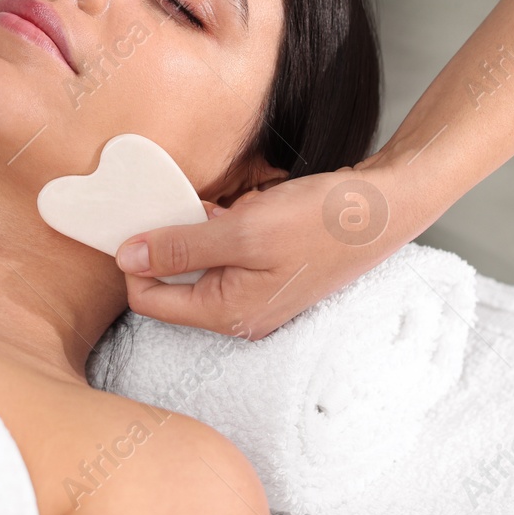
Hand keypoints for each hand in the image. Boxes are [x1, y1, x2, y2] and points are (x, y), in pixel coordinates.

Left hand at [113, 167, 414, 338]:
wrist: (387, 208)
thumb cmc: (324, 222)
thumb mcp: (246, 230)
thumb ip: (182, 246)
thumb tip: (126, 258)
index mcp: (229, 314)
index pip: (151, 299)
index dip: (136, 258)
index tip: (139, 216)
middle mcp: (239, 312)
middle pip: (174, 279)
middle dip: (175, 237)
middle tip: (191, 201)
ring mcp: (257, 292)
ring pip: (201, 259)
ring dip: (204, 226)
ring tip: (235, 204)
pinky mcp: (270, 269)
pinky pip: (228, 249)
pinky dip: (229, 223)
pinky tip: (252, 204)